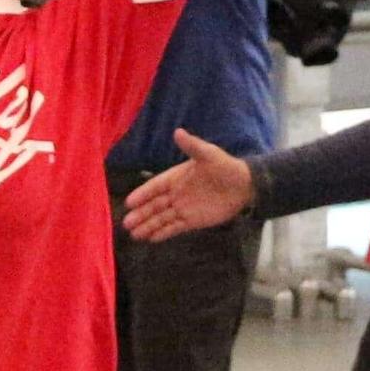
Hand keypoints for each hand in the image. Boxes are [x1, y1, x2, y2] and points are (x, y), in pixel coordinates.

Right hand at [122, 131, 253, 241]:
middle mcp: (176, 194)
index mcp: (176, 177)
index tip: (129, 202)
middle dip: (141, 214)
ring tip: (133, 235)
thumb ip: (192, 146)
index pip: (155, 186)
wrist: (244, 186)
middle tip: (125, 223)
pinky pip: (174, 227)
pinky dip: (163, 233)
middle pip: (154, 205)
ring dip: (148, 226)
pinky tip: (151, 239)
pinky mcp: (192, 220)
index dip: (142, 193)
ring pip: (162, 218)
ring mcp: (183, 208)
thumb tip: (178, 132)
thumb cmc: (225, 167)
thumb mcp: (208, 154)